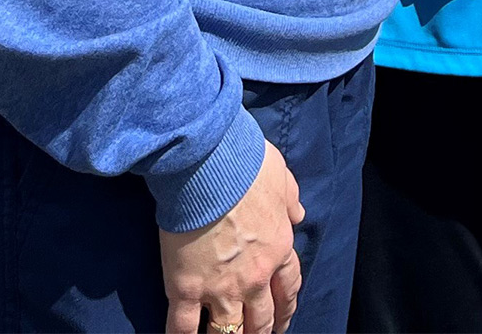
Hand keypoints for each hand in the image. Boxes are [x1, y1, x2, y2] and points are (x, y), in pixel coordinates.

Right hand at [159, 142, 303, 333]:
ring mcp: (221, 287)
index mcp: (279, 248)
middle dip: (261, 331)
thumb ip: (291, 200)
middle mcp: (255, 276)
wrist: (207, 164)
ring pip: (229, 331)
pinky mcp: (187, 289)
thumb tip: (297, 212)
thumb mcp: (281, 178)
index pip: (289, 288)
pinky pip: (183, 327)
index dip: (286, 307)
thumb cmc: (245, 164)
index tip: (282, 318)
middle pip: (262, 318)